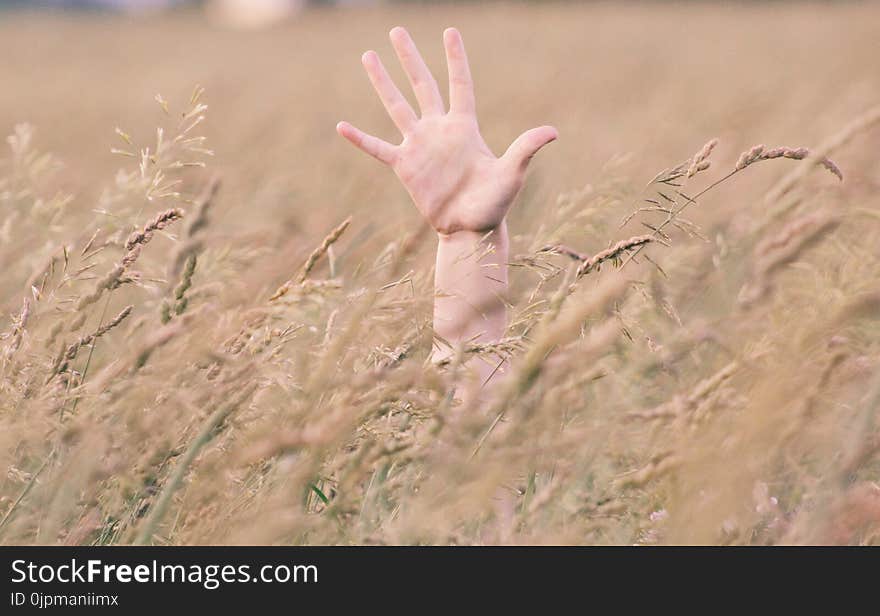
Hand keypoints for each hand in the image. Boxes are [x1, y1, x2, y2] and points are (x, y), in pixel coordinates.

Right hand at [337, 27, 556, 234]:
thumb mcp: (511, 174)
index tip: (449, 31)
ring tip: (369, 56)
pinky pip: (378, 149)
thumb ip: (525, 149)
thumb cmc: (494, 203)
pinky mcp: (405, 168)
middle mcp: (439, 130)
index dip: (455, 59)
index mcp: (464, 127)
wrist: (470, 230)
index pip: (459, 85)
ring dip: (383, 83)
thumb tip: (552, 132)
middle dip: (410, 58)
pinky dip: (361, 139)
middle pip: (422, 86)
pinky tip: (342, 126)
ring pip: (397, 107)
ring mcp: (419, 147)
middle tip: (397, 30)